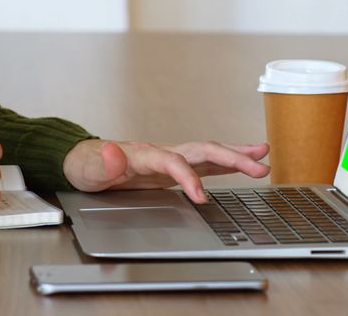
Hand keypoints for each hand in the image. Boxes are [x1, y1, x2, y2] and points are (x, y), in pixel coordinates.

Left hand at [62, 140, 270, 202]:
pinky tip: (243, 163)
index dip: (188, 177)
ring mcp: (169, 157)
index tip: (201, 197)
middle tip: (259, 166)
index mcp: (144, 154)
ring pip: (209, 153)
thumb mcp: (89, 166)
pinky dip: (225, 163)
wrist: (83, 161)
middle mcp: (162, 152)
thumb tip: (113, 151)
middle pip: (202, 150)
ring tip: (264, 156)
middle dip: (232, 158)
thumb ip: (104, 161)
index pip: (173, 161)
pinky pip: (204, 163)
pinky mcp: (172, 166)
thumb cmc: (87, 164)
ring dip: (236, 155)